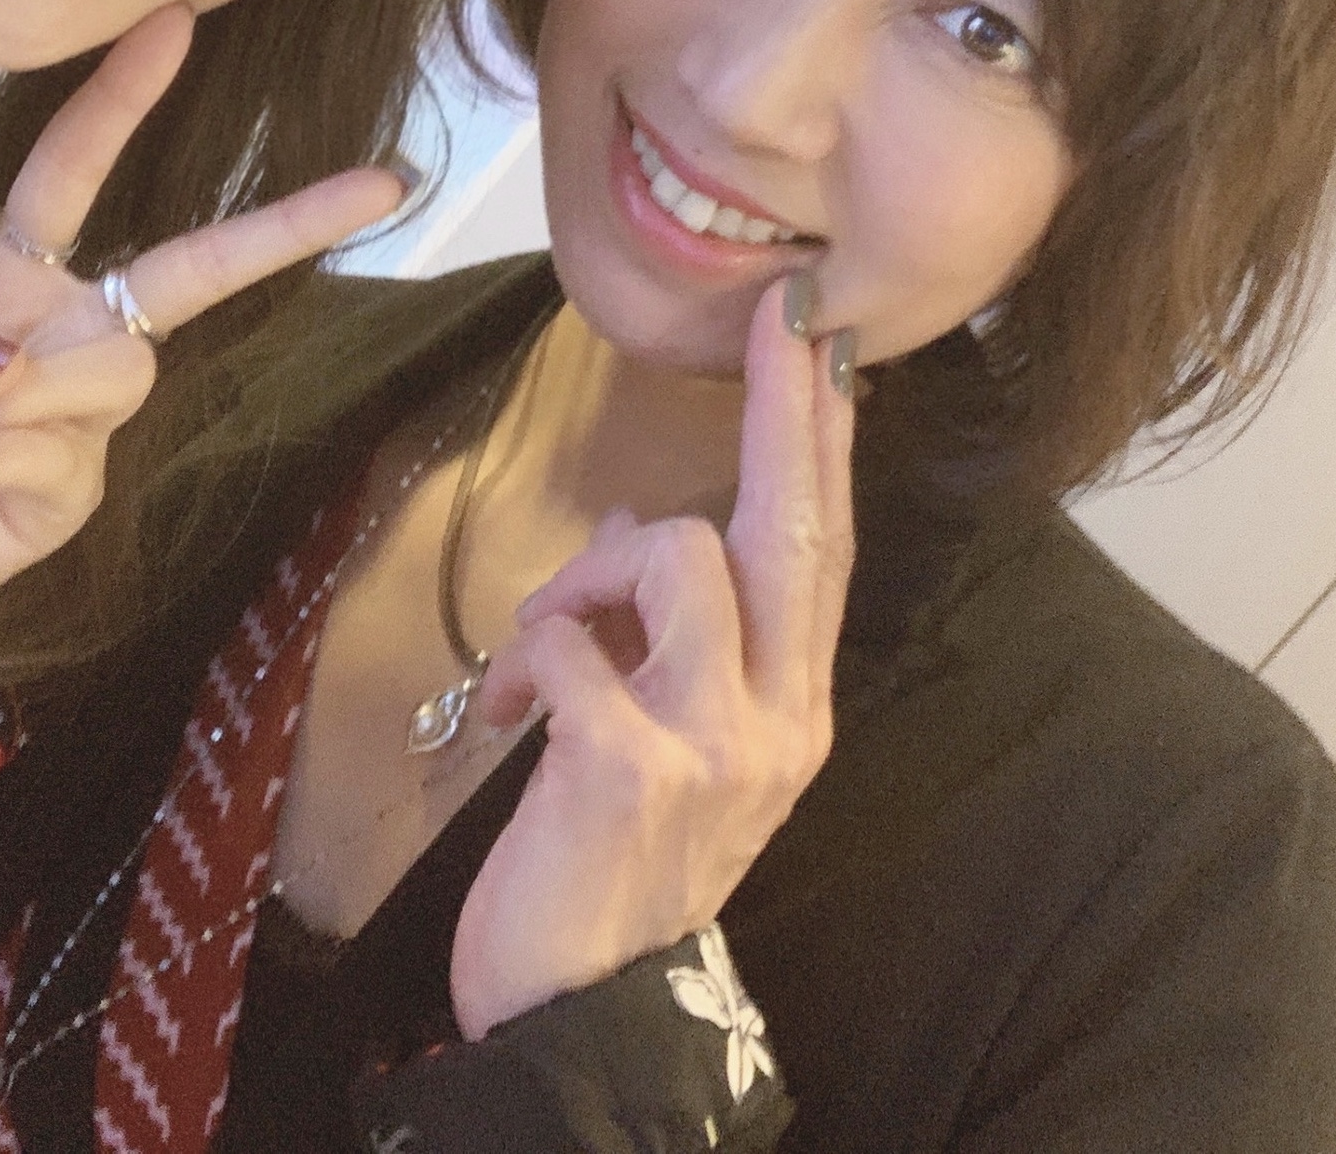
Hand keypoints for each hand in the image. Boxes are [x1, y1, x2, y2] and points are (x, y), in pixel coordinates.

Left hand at [0, 4, 405, 687]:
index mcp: (0, 280)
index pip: (71, 177)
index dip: (119, 102)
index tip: (172, 20)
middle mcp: (56, 338)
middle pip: (187, 271)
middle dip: (284, 226)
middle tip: (381, 184)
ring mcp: (74, 423)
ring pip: (117, 368)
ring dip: (28, 387)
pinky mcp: (68, 501)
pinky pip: (74, 457)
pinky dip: (6, 453)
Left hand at [447, 279, 856, 1039]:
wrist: (587, 1017)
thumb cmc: (619, 870)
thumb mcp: (681, 752)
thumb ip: (680, 644)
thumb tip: (653, 527)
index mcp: (796, 707)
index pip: (823, 549)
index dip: (825, 442)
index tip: (826, 344)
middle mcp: (781, 717)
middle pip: (791, 528)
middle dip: (786, 412)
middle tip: (782, 318)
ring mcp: (717, 742)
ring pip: (675, 553)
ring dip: (587, 576)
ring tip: (547, 656)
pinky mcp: (634, 766)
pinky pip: (570, 641)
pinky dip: (526, 657)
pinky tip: (510, 716)